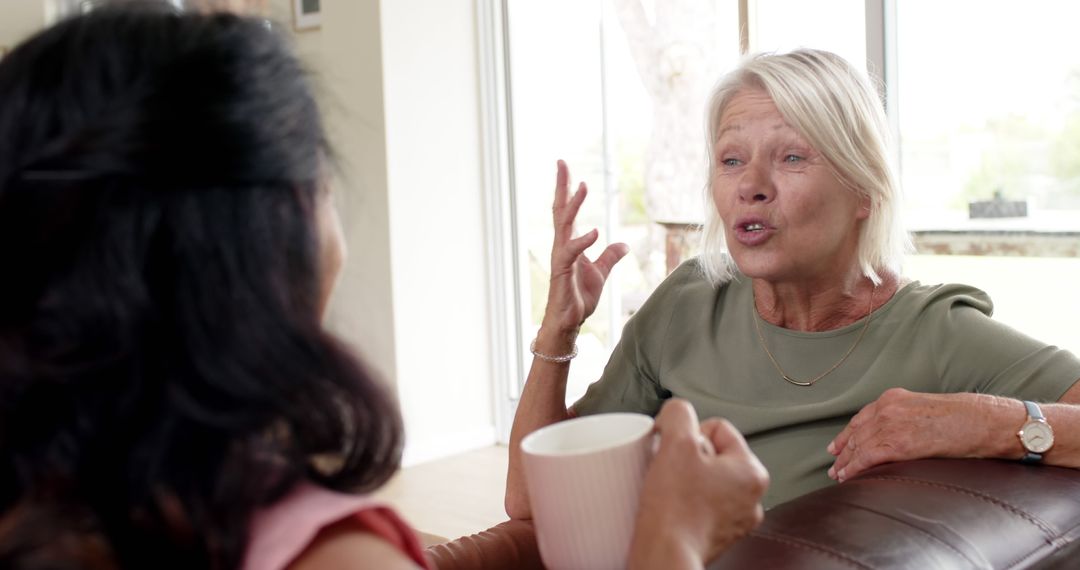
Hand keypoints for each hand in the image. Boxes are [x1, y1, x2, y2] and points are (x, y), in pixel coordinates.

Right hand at [540, 160, 628, 337]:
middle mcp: (561, 246)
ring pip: (564, 225)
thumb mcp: (601, 273)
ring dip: (574, 205)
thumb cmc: (578, 297)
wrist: (569, 321)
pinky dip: (582, 241)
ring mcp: (560, 257)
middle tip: (562, 163)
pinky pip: (571, 252)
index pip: (566, 210)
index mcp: (569, 243)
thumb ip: (610, 256)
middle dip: (561, 186)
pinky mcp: (563, 272)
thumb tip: (624, 245)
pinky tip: (595, 232)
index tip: (565, 167)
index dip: (566, 189)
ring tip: (583, 186)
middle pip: (560, 209)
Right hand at [629, 399, 768, 567]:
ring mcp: (736, 520)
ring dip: (685, 480)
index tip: (673, 449)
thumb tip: (677, 411)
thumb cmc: (675, 509)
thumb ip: (679, 413)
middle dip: (688, 458)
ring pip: (705, 480)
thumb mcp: (676, 443)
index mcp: (752, 472)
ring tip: (671, 491)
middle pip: (712, 454)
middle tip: (671, 471)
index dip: (689, 433)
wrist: (666, 555)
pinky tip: (672, 508)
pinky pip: (700, 505)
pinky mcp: (718, 536)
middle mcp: (752, 498)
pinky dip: (685, 503)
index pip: (717, 428)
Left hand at [827, 388, 1019, 481]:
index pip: (861, 419)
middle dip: (844, 451)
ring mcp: (890, 424)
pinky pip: (867, 458)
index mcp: (892, 398)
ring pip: (859, 447)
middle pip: (856, 433)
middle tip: (834, 465)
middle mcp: (886, 408)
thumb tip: (896, 437)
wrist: (981, 420)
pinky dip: (854, 469)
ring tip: (838, 476)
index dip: (848, 435)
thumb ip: (905, 419)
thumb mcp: (924, 410)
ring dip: (846, 463)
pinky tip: (848, 478)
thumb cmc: (962, 418)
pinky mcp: (898, 443)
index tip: (837, 446)